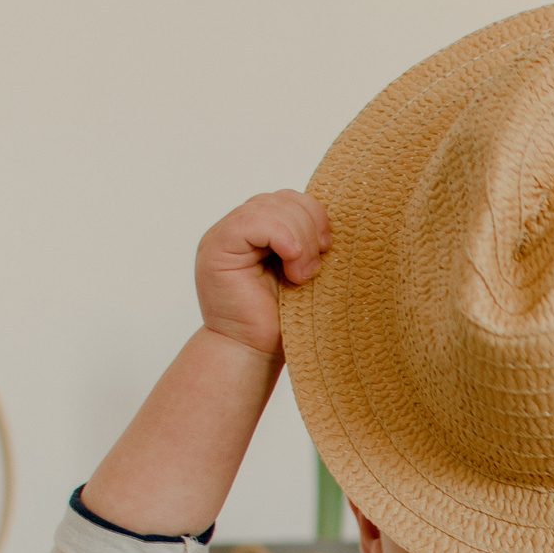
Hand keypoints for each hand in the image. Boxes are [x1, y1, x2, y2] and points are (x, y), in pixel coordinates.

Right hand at [196, 190, 330, 360]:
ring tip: (299, 276)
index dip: (314, 217)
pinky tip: (290, 266)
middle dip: (308, 228)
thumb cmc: (280, 322)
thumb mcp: (303, 272)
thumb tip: (336, 219)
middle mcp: (239, 228)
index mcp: (260, 231)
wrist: (253, 353)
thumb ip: (308, 243)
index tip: (326, 250)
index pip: (289, 199)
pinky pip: (253, 222)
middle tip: (312, 269)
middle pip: (282, 199)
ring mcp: (224, 235)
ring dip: (298, 239)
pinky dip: (282, 237)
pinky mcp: (217, 247)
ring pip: (270, 207)